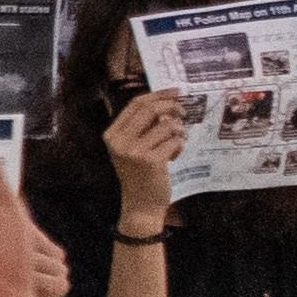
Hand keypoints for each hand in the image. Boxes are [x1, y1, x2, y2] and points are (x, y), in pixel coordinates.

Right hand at [106, 83, 189, 220]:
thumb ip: (141, 126)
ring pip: (166, 126)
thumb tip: (166, 102)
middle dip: (172, 106)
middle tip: (184, 111)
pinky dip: (179, 146)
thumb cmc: (139, 174)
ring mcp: (134, 152)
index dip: (158, 94)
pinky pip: (174, 141)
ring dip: (179, 130)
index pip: (136, 104)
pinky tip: (174, 156)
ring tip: (177, 141)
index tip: (175, 91)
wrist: (140, 205)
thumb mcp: (131, 148)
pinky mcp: (151, 161)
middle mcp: (120, 141)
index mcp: (112, 134)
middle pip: (150, 109)